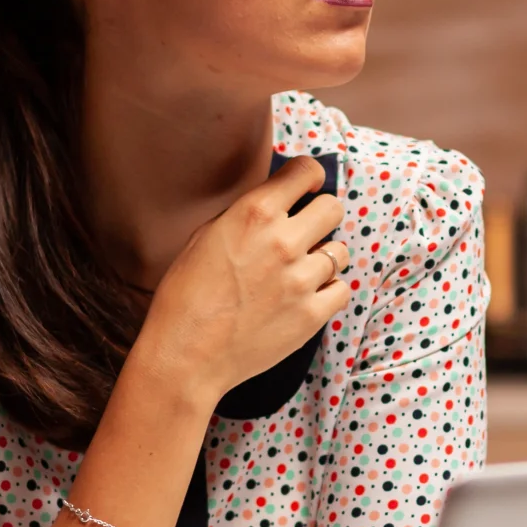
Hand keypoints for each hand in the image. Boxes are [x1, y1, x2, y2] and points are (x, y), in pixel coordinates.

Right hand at [135, 157, 350, 405]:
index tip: (308, 188)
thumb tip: (274, 202)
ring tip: (297, 274)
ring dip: (322, 259)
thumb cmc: (185, 296)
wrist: (186, 355)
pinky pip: (341, 289)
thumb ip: (244, 215)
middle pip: (333, 208)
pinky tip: (305, 297)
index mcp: (254, 213)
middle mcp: (283, 240)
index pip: (306, 171)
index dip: (310, 178)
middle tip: (306, 233)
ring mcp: (301, 279)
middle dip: (320, 217)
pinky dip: (327, 292)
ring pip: (339, 252)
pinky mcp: (312, 314)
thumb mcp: (205, 237)